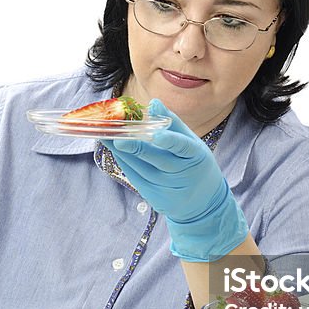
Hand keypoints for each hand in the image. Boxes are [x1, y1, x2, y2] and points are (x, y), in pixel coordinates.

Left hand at [101, 99, 248, 261]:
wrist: (203, 204)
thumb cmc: (196, 165)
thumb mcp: (193, 144)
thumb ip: (173, 124)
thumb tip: (153, 103)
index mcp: (195, 156)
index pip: (182, 146)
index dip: (169, 140)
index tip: (154, 133)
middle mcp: (181, 174)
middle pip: (155, 159)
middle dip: (134, 147)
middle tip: (114, 134)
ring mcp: (166, 188)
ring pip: (140, 168)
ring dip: (122, 152)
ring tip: (106, 136)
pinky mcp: (154, 198)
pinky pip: (135, 177)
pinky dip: (124, 162)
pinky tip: (114, 150)